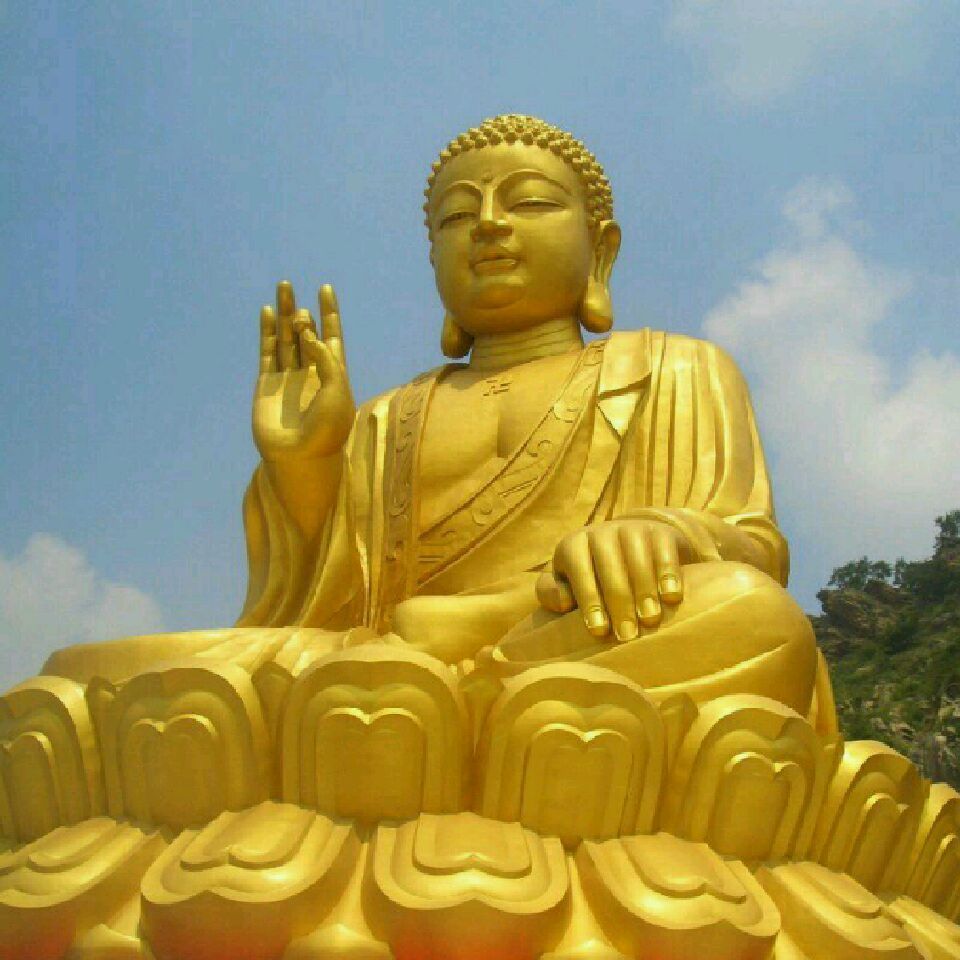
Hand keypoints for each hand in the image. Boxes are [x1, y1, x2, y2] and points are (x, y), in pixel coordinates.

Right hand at [252, 281, 354, 461]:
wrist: (300, 456)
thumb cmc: (327, 428)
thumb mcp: (337, 390)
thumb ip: (326, 359)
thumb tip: (308, 334)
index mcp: (333, 375)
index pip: (332, 336)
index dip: (329, 313)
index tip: (325, 289)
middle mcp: (310, 372)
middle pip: (307, 333)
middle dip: (305, 316)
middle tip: (302, 312)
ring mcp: (288, 377)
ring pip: (286, 337)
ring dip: (285, 312)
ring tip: (285, 285)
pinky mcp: (267, 383)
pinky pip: (267, 351)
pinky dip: (267, 331)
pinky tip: (268, 311)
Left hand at [536, 518, 694, 641]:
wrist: (631, 545)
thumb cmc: (591, 575)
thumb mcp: (564, 581)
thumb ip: (550, 593)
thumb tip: (564, 602)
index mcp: (573, 545)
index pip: (579, 571)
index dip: (588, 600)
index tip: (599, 631)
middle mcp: (601, 532)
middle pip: (610, 567)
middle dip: (618, 603)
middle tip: (627, 635)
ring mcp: (631, 528)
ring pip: (637, 558)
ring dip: (644, 590)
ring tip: (650, 620)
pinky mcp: (658, 531)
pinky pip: (664, 550)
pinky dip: (668, 573)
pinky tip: (672, 597)